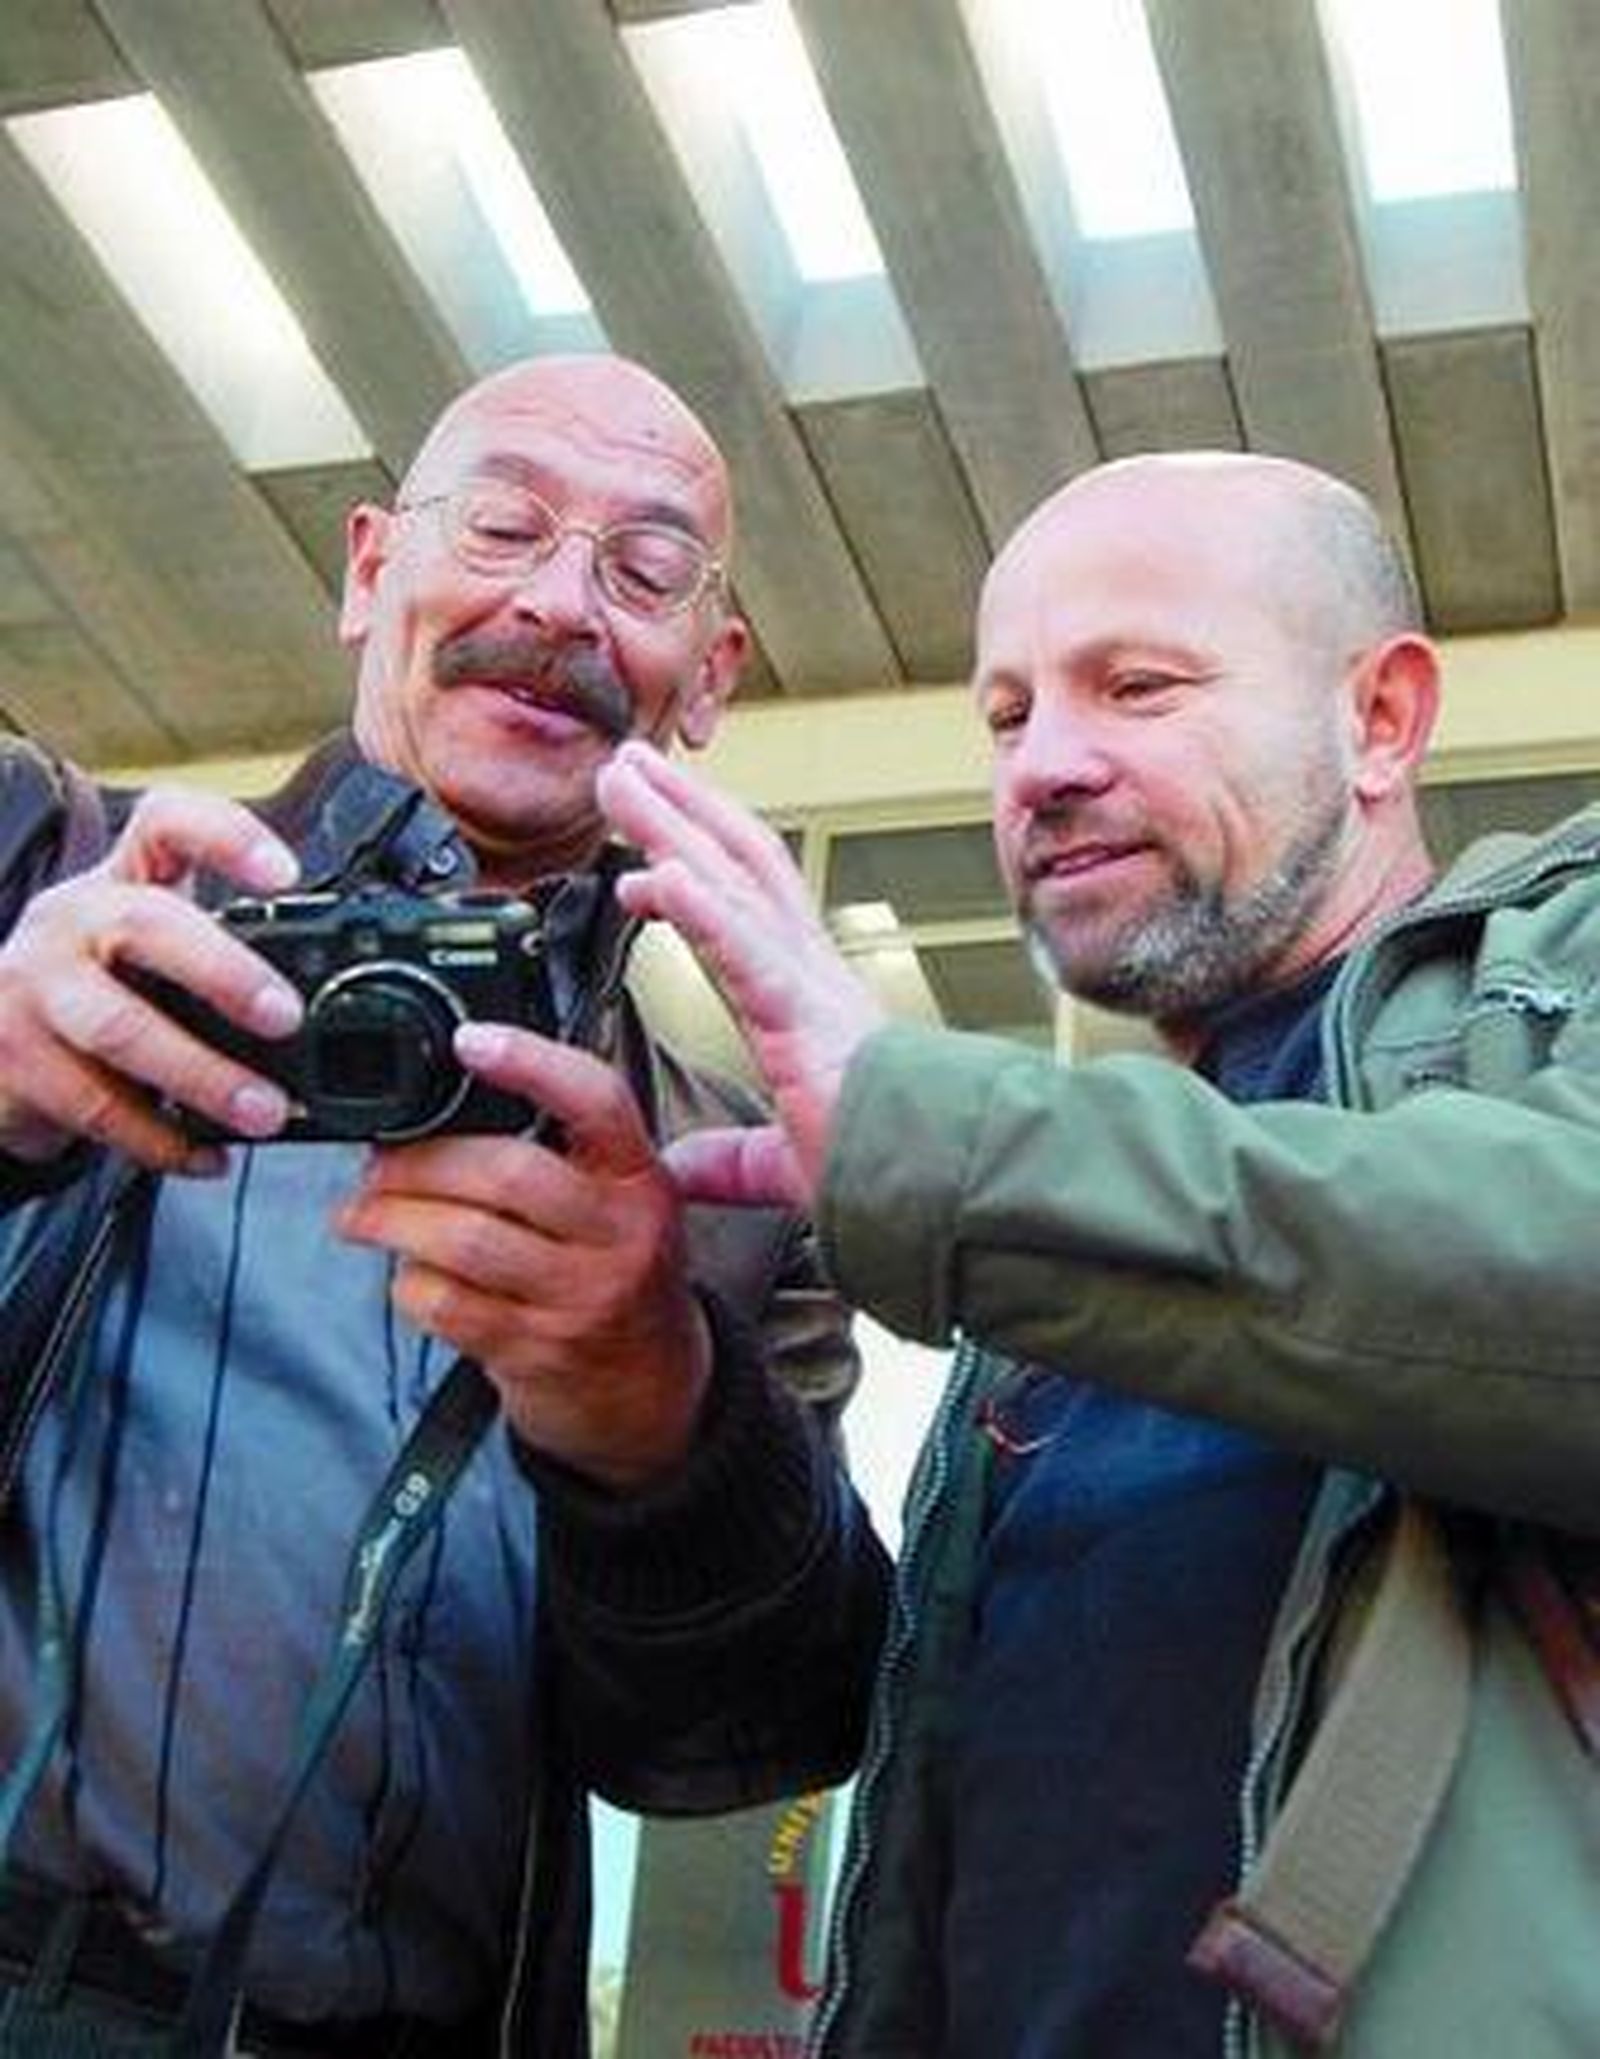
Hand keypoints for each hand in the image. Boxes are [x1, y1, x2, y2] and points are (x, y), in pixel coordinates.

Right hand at [0, 787, 303, 1170]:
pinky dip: (162, 1140)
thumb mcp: (144, 952)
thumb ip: (216, 956)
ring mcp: (33, 988)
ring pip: (119, 1029)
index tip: (286, 874)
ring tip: (264, 1110)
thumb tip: (322, 1007)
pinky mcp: (13, 1059)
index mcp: (118, 882)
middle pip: (145, 924)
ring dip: (202, 1076)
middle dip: (225, 972)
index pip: (166, 823)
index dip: (226, 837)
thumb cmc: (91, 992)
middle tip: (286, 1017)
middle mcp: (71, 922)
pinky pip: (96, 1106)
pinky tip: (206, 1155)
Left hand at [334, 1022, 711, 1489]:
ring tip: (364, 1215)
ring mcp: (578, 1297)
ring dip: (392, 1221)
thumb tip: (455, 1096)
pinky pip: (447, 1304)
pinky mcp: (534, 1351)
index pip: (596, 1101)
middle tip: (378, 1164)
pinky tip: (408, 1275)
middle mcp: (618, 1235)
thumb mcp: (623, 1205)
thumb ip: (567, 1152)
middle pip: (505, 1173)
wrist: (654, 1394)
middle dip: (420, 1163)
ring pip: (463, 1240)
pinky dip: (408, 1284)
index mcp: (640, 1180)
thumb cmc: (623, 1279)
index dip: (530, 1062)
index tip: (469, 1041)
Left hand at [595, 740, 884, 1206]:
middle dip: (680, 809)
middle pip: (737, 864)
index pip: (746, 908)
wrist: (936, 1187)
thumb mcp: (784, 1163)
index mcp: (805, 999)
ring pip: (733, 882)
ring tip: (623, 778)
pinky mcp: (802, 1016)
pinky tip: (660, 870)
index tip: (644, 853)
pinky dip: (702, 906)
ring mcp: (806, 984)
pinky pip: (746, 948)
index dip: (695, 866)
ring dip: (673, 826)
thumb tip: (683, 1168)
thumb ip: (733, 1159)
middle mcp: (808, 971)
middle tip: (626, 764)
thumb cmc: (881, 1167)